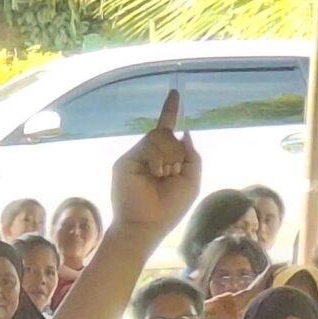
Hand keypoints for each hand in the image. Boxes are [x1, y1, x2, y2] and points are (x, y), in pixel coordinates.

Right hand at [108, 91, 199, 240]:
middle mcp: (148, 155)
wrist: (146, 225)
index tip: (174, 93)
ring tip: (161, 176)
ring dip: (169, 157)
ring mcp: (136, 157)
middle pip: (167, 134)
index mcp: (163, 158)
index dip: (170, 111)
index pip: (166, 129)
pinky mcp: (126, 161)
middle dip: (176, 153)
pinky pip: (149, 145)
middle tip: (170, 174)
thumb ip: (191, 155)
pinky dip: (157, 159)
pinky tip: (154, 174)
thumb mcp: (191, 179)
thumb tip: (183, 132)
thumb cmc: (170, 208)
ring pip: (159, 137)